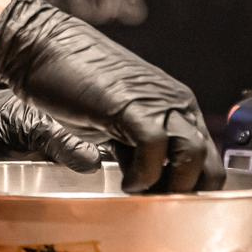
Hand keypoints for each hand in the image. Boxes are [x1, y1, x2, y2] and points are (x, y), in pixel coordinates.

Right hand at [0, 0, 216, 193]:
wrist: (42, 46)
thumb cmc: (73, 83)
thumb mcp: (116, 121)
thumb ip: (136, 145)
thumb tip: (148, 182)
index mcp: (177, 106)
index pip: (209, 161)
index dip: (191, 189)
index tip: (164, 203)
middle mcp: (176, 103)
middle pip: (209, 165)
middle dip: (186, 194)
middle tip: (153, 205)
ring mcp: (157, 103)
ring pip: (192, 156)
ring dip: (169, 187)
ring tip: (139, 192)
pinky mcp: (131, 105)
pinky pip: (155, 149)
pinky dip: (143, 175)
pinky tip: (125, 181)